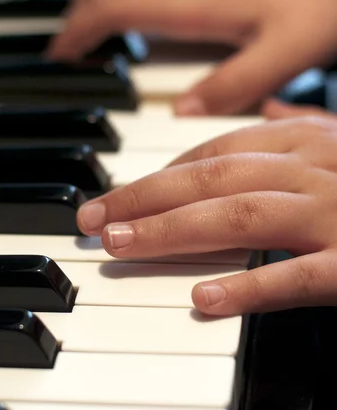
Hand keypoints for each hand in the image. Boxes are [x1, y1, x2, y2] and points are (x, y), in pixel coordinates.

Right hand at [48, 0, 336, 115]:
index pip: (115, 6)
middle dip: (76, 10)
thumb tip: (181, 109)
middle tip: (72, 48)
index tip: (61, 57)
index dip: (79, 30)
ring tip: (91, 24)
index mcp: (195, 1)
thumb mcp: (284, 58)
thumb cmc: (312, 15)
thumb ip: (234, 85)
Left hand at [77, 116, 336, 315]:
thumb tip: (269, 110)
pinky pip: (297, 277)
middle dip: (146, 198)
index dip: (159, 175)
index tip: (118, 198)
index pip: (216, 153)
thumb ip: (305, 126)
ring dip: (172, 230)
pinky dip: (248, 287)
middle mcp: (311, 169)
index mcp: (305, 141)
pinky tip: (203, 299)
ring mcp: (332, 213)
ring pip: (240, 216)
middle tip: (96, 220)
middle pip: (212, 178)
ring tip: (122, 245)